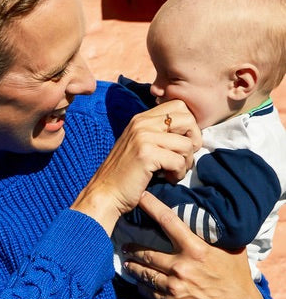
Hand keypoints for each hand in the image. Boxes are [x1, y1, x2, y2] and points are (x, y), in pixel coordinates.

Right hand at [71, 101, 199, 234]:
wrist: (105, 193)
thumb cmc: (126, 174)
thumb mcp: (140, 145)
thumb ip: (159, 133)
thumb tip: (191, 132)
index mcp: (141, 119)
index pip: (179, 106)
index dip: (189, 125)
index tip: (182, 144)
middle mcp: (142, 123)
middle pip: (188, 119)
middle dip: (193, 141)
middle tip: (183, 157)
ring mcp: (143, 137)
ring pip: (186, 144)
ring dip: (186, 162)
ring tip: (172, 172)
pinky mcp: (146, 155)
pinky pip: (179, 161)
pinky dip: (178, 174)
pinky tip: (167, 178)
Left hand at [122, 191, 265, 298]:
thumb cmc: (236, 277)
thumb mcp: (230, 250)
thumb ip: (212, 235)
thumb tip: (203, 216)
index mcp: (196, 250)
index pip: (168, 221)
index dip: (152, 206)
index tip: (140, 197)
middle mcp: (181, 268)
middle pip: (146, 252)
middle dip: (132, 247)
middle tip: (125, 243)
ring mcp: (174, 288)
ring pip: (143, 273)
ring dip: (133, 266)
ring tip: (127, 261)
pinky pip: (149, 292)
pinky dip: (143, 286)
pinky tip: (140, 283)